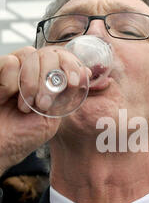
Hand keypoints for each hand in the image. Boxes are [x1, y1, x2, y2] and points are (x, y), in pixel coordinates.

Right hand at [0, 45, 89, 174]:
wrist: (1, 148)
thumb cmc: (24, 136)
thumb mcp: (53, 118)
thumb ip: (67, 95)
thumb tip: (86, 72)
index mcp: (48, 82)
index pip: (64, 58)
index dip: (71, 64)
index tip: (73, 83)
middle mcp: (32, 72)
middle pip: (49, 54)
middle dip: (50, 80)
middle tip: (43, 104)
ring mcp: (14, 70)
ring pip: (29, 54)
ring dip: (31, 83)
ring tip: (25, 106)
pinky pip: (10, 62)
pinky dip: (10, 82)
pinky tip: (5, 98)